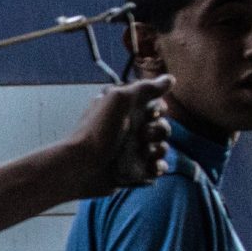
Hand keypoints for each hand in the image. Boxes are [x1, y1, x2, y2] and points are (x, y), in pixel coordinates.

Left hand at [66, 75, 172, 194]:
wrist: (82, 167)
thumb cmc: (96, 131)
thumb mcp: (119, 100)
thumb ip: (145, 88)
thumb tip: (169, 79)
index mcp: (125, 113)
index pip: (156, 107)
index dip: (158, 109)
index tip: (151, 112)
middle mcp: (129, 131)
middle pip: (162, 127)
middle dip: (158, 130)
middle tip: (142, 134)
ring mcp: (133, 152)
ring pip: (162, 148)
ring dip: (158, 149)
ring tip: (143, 152)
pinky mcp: (135, 171)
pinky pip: (158, 168)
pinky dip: (158, 167)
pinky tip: (151, 167)